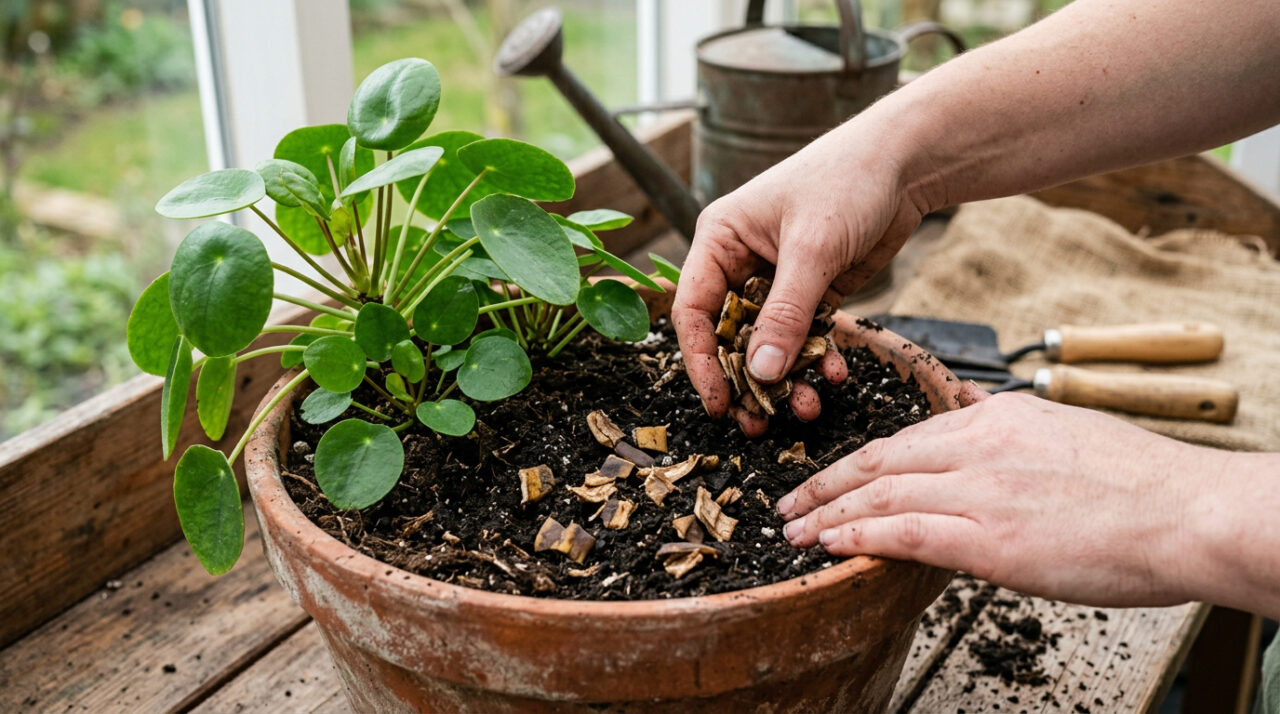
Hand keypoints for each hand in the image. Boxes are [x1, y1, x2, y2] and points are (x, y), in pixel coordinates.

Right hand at [672, 122, 928, 435]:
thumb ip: (786, 314)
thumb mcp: (813, 249)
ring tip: (806, 409)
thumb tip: (762, 373)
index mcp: (720, 240)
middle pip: (730, 335)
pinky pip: (805, 337)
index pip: (694, 309)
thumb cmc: (847, 181)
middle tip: (759, 423)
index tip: (719, 401)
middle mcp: (740, 262)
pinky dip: (816, 360)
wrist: (907, 162)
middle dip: (747, 380)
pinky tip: (833, 376)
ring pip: (770, 343)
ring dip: (786, 379)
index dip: (701, 360)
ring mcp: (777, 279)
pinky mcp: (813, 291)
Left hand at [777, 392, 1238, 608]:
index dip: (858, 463)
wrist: (1190, 512)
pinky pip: (905, 534)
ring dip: (828, 515)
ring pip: (881, 497)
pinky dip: (860, 538)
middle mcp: (979, 445)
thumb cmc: (1140, 482)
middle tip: (788, 503)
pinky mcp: (992, 539)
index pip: (905, 439)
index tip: (830, 479)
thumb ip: (1007, 431)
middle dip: (825, 485)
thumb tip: (972, 420)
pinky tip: (831, 546)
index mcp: (996, 417)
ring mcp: (982, 490)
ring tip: (794, 531)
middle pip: (879, 462)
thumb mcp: (1063, 429)